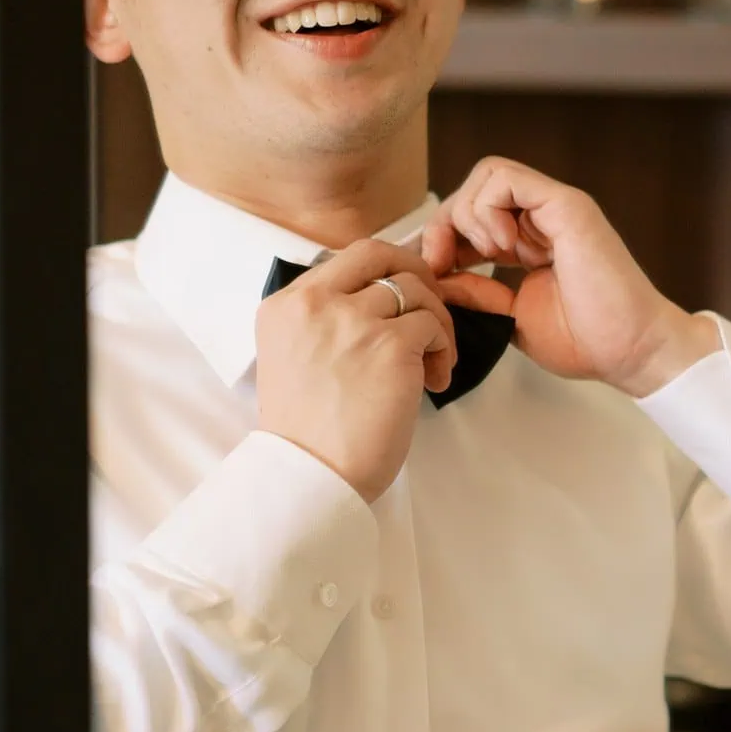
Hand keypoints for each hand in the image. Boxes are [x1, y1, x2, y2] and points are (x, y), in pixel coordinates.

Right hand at [255, 239, 457, 502]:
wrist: (310, 475)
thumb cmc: (308, 433)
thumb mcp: (295, 358)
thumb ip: (325, 323)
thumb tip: (381, 302)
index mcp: (286, 305)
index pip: (347, 258)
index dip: (386, 269)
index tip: (404, 294)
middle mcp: (315, 303)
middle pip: (381, 256)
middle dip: (416, 274)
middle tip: (431, 308)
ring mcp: (353, 320)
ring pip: (415, 291)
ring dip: (435, 323)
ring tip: (433, 363)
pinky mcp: (390, 345)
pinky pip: (433, 326)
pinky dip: (444, 350)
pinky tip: (436, 381)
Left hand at [421, 157, 720, 396]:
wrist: (630, 350)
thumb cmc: (586, 340)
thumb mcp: (512, 317)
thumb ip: (476, 293)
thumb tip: (436, 277)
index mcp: (531, 241)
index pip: (474, 214)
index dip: (443, 236)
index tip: (436, 272)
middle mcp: (544, 217)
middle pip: (476, 188)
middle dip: (445, 222)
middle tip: (442, 263)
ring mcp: (556, 207)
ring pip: (488, 174)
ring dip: (468, 214)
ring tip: (485, 255)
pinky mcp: (566, 205)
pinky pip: (506, 178)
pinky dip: (487, 207)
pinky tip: (500, 246)